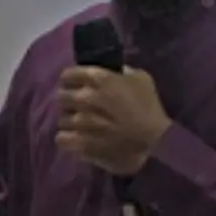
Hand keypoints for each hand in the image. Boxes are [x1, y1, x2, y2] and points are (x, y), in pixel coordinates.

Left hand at [55, 66, 171, 175]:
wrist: (155, 142)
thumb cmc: (150, 108)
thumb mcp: (142, 79)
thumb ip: (123, 72)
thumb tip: (113, 71)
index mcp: (99, 79)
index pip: (68, 74)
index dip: (71, 79)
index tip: (76, 84)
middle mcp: (85, 98)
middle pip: (61, 96)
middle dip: (69, 100)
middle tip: (79, 106)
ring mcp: (81, 122)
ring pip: (61, 118)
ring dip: (70, 121)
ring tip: (81, 125)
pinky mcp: (80, 144)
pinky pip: (61, 139)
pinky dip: (67, 139)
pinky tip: (77, 139)